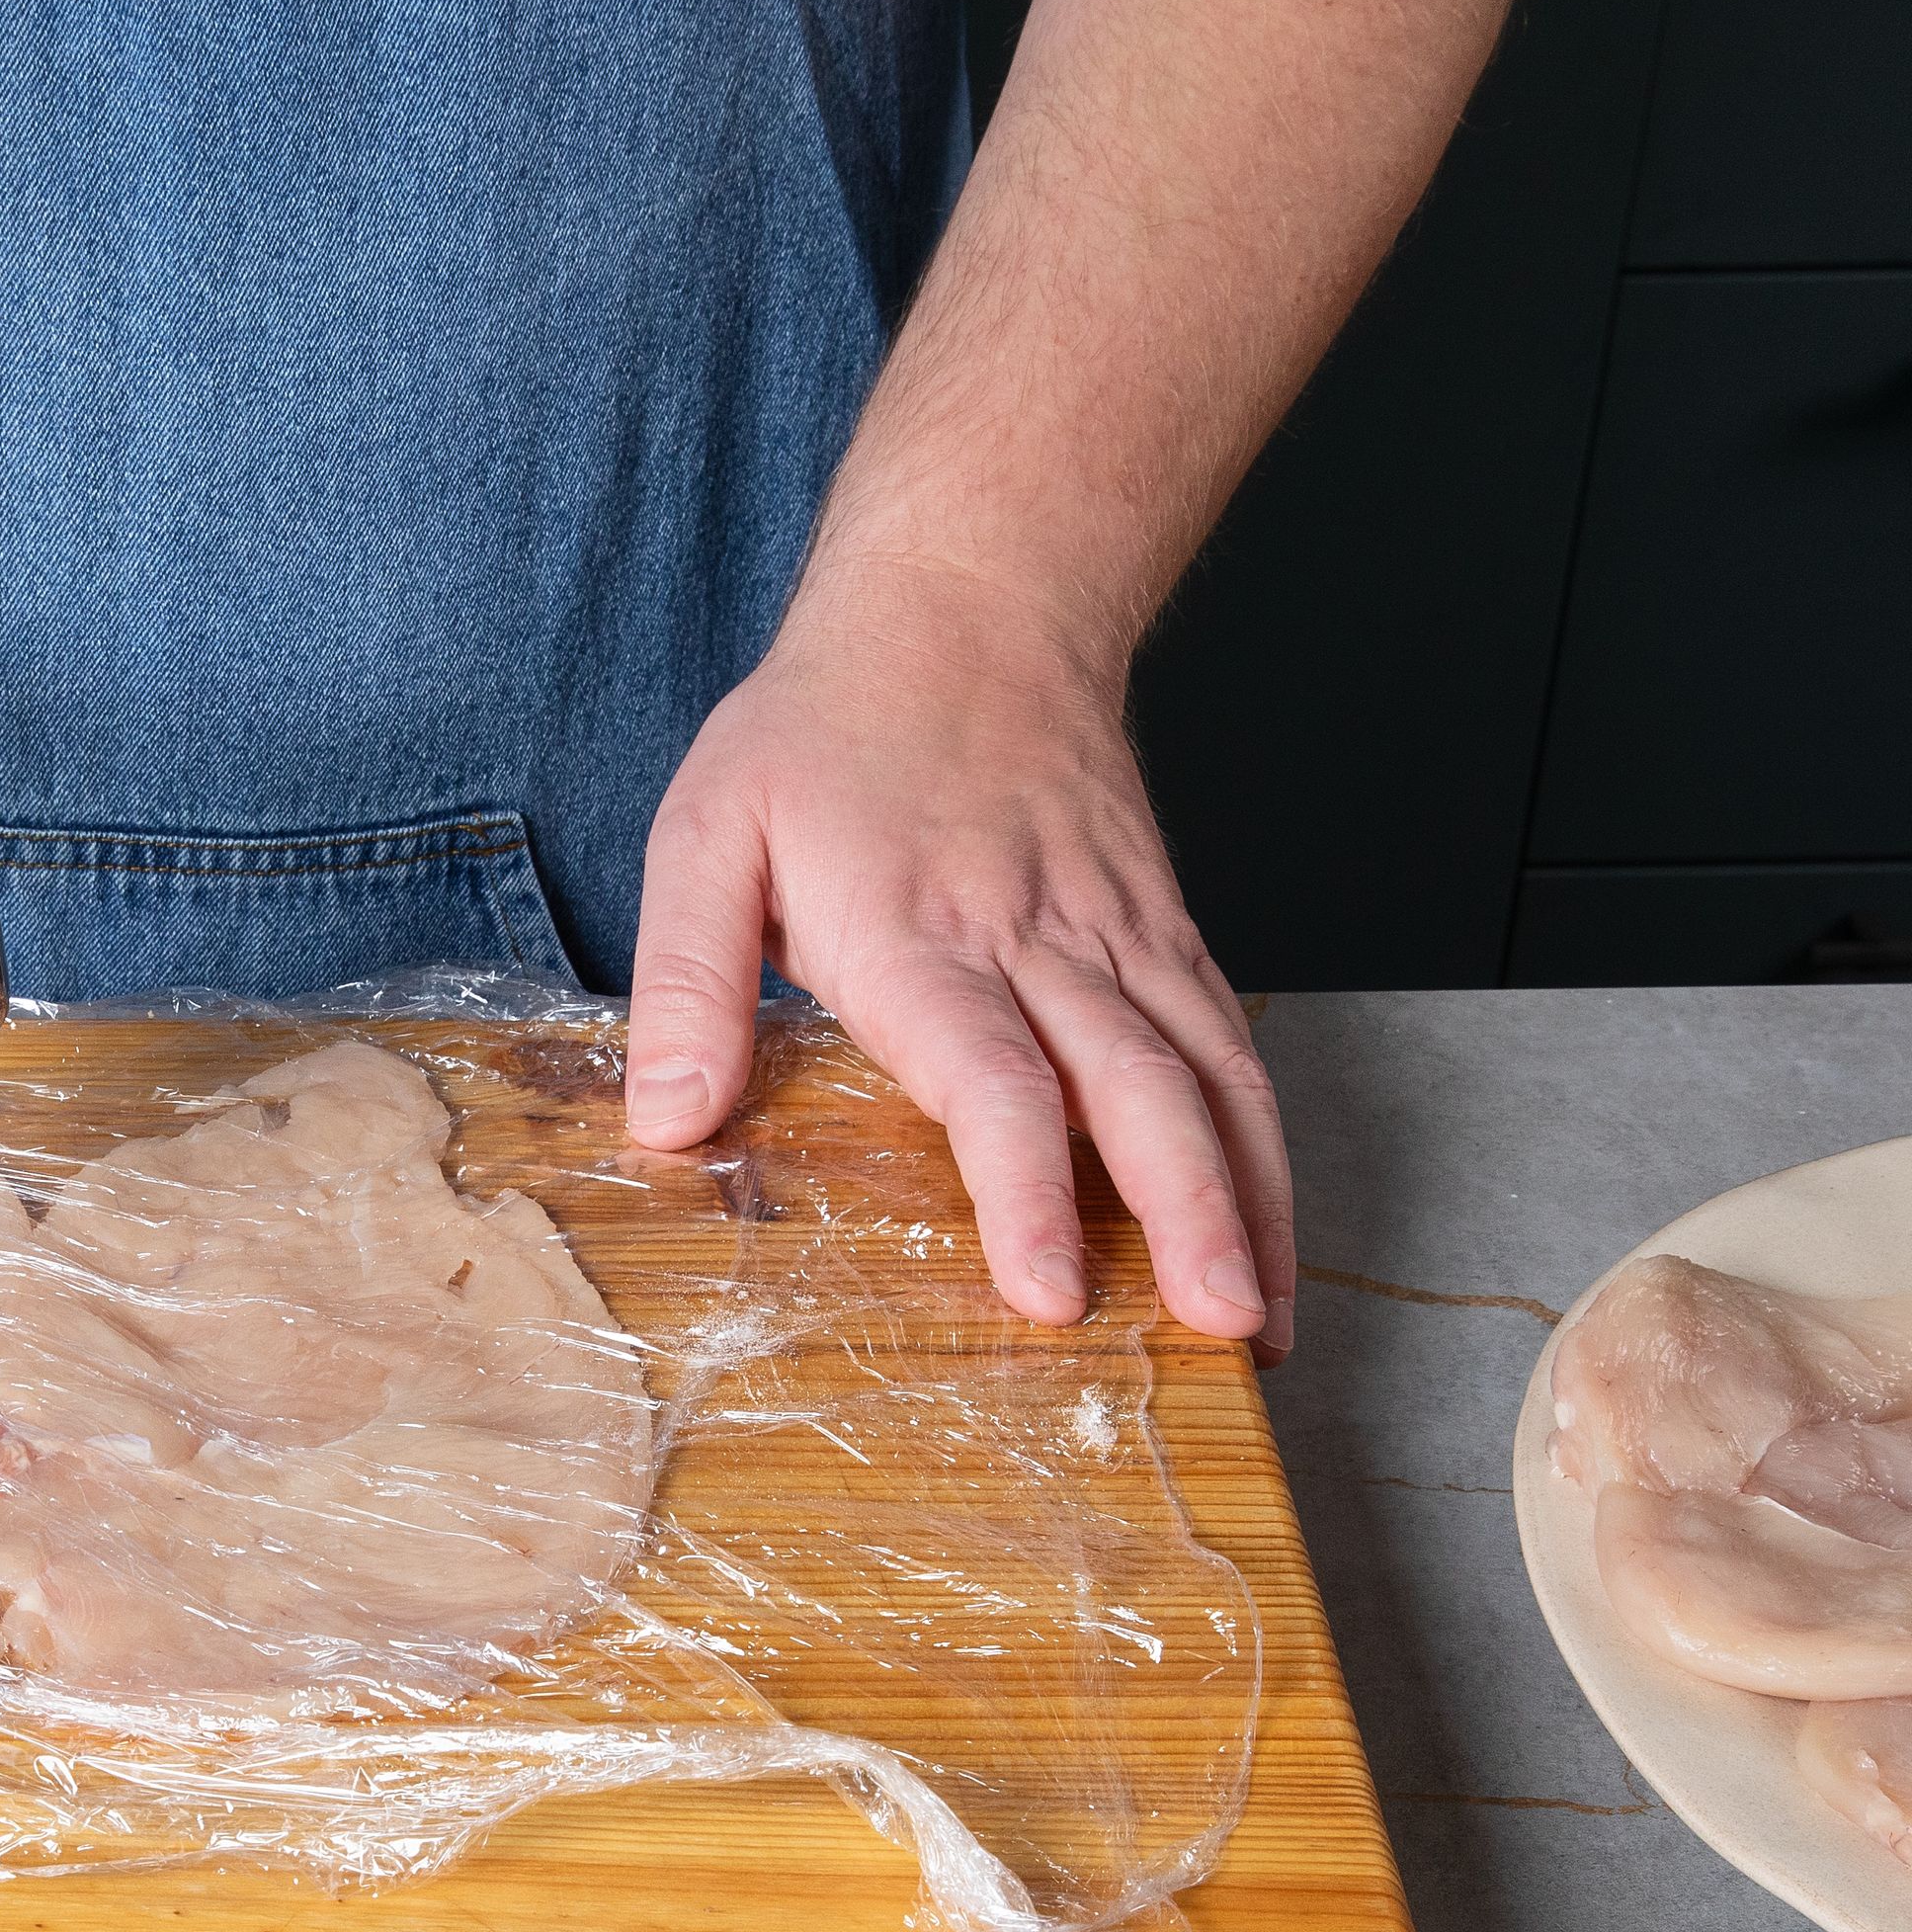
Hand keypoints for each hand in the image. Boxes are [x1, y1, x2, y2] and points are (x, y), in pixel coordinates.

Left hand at [621, 556, 1294, 1359]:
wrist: (967, 603)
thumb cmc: (822, 733)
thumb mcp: (707, 833)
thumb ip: (682, 981)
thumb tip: (666, 1120)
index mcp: (921, 938)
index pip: (993, 1081)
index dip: (1025, 1189)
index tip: (1051, 1286)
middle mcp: (1040, 944)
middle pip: (1138, 1091)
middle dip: (1188, 1217)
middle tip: (1217, 1327)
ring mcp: (1119, 936)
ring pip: (1212, 1075)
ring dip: (1248, 1201)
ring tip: (1260, 1322)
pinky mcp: (1163, 930)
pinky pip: (1231, 1044)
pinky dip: (1262, 1145)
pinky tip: (1266, 1232)